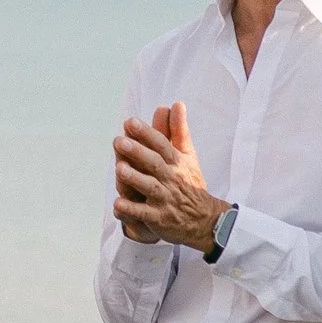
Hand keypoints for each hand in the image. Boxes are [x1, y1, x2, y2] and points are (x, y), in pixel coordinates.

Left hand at [114, 103, 227, 253]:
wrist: (204, 219)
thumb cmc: (189, 182)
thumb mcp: (187, 155)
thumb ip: (179, 130)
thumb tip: (177, 103)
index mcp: (176, 162)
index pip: (161, 144)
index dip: (146, 133)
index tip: (130, 122)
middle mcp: (170, 178)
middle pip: (154, 163)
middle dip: (137, 152)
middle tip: (119, 141)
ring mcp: (164, 199)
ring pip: (149, 187)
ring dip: (134, 178)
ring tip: (119, 168)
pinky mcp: (159, 218)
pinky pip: (144, 214)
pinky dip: (131, 210)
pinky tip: (117, 204)